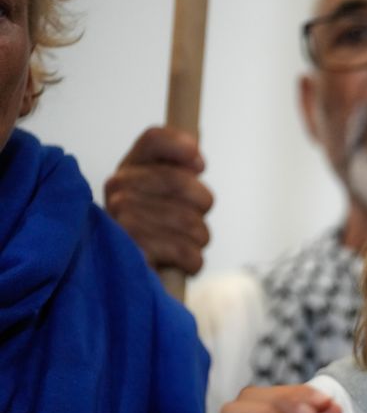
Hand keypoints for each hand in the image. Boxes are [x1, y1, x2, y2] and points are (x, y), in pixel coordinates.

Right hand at [104, 126, 212, 274]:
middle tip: (195, 218)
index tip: (200, 166)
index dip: (182, 148)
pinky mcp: (132, 252)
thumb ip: (182, 169)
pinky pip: (186, 252)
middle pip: (182, 182)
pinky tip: (183, 261)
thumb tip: (196, 163)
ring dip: (199, 238)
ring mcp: (121, 219)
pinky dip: (194, 261)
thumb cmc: (157, 227)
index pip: (154, 139)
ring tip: (186, 243)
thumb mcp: (167, 192)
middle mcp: (119, 187)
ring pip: (191, 222)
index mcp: (130, 166)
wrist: (128, 272)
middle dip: (202, 205)